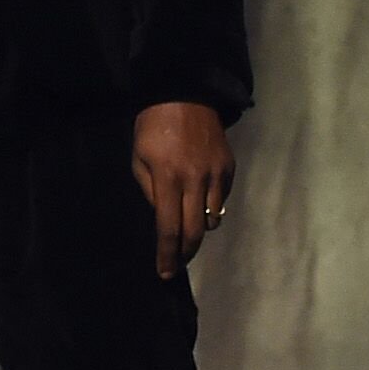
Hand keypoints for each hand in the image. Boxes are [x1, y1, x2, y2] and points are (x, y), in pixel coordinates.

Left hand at [132, 101, 235, 277]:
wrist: (184, 96)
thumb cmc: (152, 128)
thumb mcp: (139, 158)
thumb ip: (150, 191)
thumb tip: (162, 217)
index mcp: (168, 178)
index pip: (169, 227)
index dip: (167, 253)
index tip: (165, 272)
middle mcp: (196, 180)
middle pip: (196, 231)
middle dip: (186, 252)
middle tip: (177, 262)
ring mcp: (217, 175)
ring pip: (212, 219)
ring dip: (199, 230)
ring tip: (186, 229)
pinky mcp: (229, 169)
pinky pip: (221, 201)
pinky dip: (210, 208)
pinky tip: (198, 202)